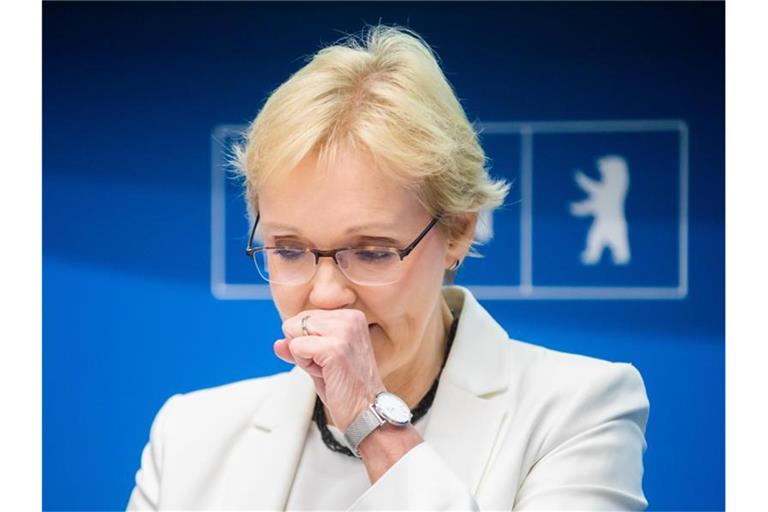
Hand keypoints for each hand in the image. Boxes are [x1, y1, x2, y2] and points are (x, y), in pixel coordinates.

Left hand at [274, 309, 385, 430]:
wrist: (367, 411)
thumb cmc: (347, 389)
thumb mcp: (320, 362)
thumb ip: (299, 348)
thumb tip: (278, 343)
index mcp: (350, 316)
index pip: (305, 317)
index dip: (307, 342)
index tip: (330, 360)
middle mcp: (349, 318)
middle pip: (296, 322)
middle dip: (303, 348)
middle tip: (328, 367)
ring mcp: (344, 331)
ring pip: (294, 332)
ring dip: (304, 357)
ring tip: (328, 370)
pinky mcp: (335, 348)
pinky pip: (296, 347)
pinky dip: (305, 365)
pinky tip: (326, 374)